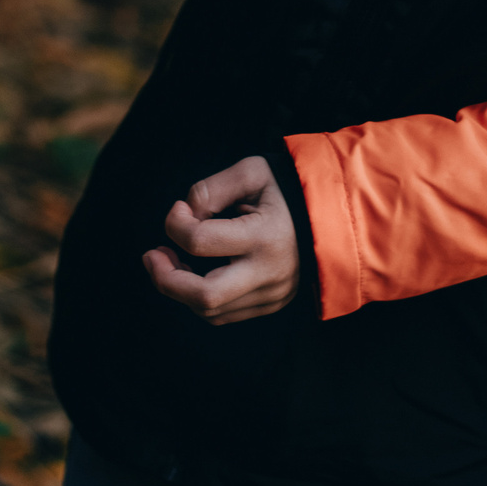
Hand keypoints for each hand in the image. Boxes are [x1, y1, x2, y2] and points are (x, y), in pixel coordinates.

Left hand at [143, 155, 298, 324]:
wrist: (333, 214)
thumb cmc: (288, 188)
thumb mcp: (253, 171)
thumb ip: (212, 187)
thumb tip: (185, 214)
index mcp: (265, 236)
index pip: (200, 241)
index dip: (174, 224)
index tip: (178, 209)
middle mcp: (269, 273)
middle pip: (202, 296)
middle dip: (165, 279)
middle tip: (153, 256)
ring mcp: (272, 294)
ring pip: (209, 311)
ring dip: (180, 288)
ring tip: (172, 260)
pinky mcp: (271, 304)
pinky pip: (224, 314)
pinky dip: (200, 297)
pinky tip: (195, 273)